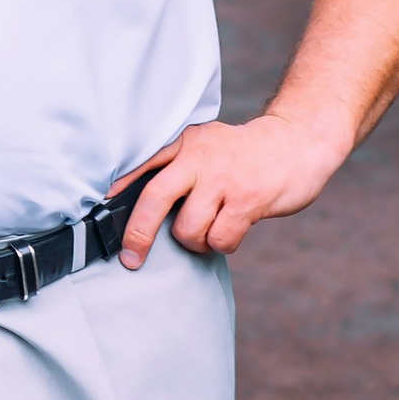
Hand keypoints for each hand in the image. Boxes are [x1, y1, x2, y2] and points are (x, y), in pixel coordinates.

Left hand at [116, 104, 357, 262]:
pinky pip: (220, 239)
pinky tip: (232, 231)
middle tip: (131, 258)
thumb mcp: (207, 144)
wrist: (300, 141)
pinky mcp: (247, 199)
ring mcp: (224, 178)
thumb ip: (178, 166)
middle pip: (154, 198)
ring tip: (209, 231)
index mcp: (185, 142)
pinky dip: (222, 245)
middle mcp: (200, 157)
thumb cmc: (246, 154)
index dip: (118, 190)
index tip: (98, 211)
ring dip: (195, 242)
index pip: (142, 165)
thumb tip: (141, 208)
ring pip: (189, 229)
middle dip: (138, 234)